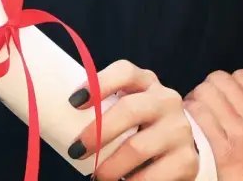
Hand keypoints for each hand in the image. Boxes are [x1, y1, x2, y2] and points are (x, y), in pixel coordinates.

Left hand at [68, 60, 196, 180]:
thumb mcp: (125, 109)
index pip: (125, 72)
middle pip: (130, 110)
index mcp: (146, 82)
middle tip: (77, 151)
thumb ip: (102, 109)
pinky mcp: (186, 160)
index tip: (74, 102)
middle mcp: (166, 101)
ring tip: (98, 177)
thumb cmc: (138, 127)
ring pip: (137, 147)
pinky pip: (152, 176)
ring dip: (110, 166)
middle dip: (97, 132)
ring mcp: (179, 130)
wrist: (179, 149)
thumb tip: (56, 120)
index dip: (99, 83)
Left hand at [184, 70, 242, 180]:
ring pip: (206, 94)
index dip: (229, 82)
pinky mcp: (225, 151)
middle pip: (220, 80)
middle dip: (209, 87)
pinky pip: (201, 117)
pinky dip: (191, 113)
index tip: (223, 92)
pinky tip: (189, 119)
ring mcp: (241, 132)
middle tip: (204, 99)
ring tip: (194, 107)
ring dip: (196, 98)